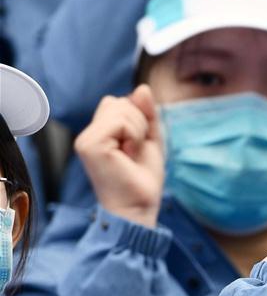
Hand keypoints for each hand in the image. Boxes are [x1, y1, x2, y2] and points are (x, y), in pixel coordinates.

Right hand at [75, 85, 164, 227]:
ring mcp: (86, 139)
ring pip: (120, 107)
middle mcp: (88, 134)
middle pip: (118, 101)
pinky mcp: (89, 144)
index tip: (137, 147)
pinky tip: (128, 155)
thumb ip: (147, 114)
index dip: (138, 119)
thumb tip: (142, 88)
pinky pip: (120, 121)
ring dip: (138, 131)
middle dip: (139, 123)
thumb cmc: (142, 180)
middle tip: (135, 152)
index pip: (119, 102)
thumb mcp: (151, 140)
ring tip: (131, 154)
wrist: (138, 207)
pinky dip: (134, 135)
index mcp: (100, 133)